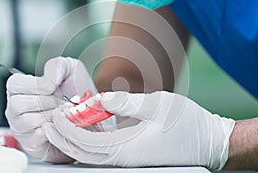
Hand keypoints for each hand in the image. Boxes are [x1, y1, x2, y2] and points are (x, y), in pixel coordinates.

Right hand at [5, 57, 96, 162]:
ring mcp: (21, 127)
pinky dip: (53, 129)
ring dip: (51, 116)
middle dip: (46, 102)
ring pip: (27, 121)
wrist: (88, 116)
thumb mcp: (70, 70)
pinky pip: (36, 137)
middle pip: (18, 104)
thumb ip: (57, 66)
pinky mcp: (31, 144)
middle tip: (62, 102)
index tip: (52, 87)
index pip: (14, 84)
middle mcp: (15, 108)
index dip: (34, 85)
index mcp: (21, 88)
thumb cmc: (75, 91)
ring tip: (64, 113)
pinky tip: (63, 124)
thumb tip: (49, 81)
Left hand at [44, 91, 234, 169]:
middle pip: (82, 153)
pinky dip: (87, 139)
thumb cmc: (186, 123)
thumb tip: (100, 98)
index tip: (57, 113)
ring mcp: (126, 159)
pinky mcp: (130, 154)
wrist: (206, 141)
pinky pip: (101, 151)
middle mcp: (123, 158)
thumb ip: (126, 102)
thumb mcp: (157, 104)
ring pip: (89, 154)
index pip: (85, 142)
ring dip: (73, 138)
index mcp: (126, 149)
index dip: (67, 128)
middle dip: (63, 136)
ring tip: (62, 121)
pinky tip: (84, 127)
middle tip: (51, 118)